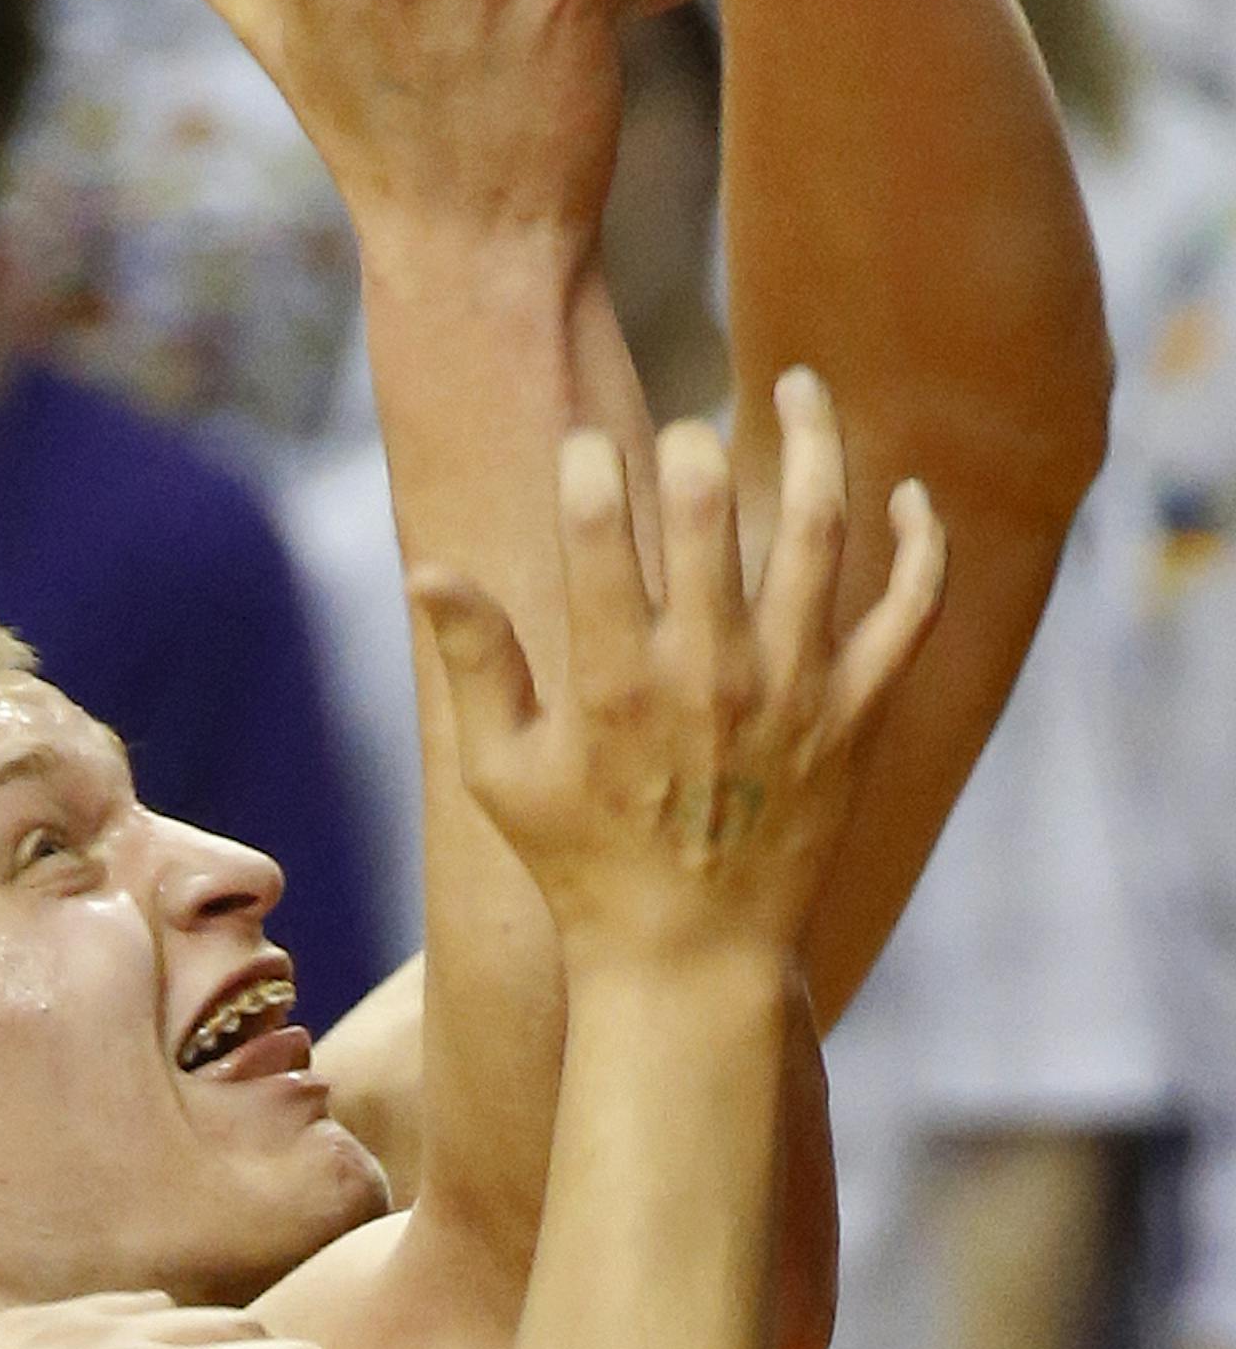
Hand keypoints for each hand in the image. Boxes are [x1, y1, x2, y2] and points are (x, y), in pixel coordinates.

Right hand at [412, 369, 945, 968]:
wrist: (691, 962)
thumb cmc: (581, 867)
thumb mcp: (503, 774)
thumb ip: (475, 665)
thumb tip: (427, 569)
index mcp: (616, 683)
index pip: (601, 530)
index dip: (591, 466)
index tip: (587, 449)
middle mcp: (712, 675)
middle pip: (713, 510)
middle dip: (692, 445)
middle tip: (682, 438)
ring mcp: (796, 692)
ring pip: (819, 533)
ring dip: (814, 444)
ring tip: (802, 386)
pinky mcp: (857, 716)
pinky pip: (909, 612)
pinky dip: (921, 545)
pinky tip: (907, 495)